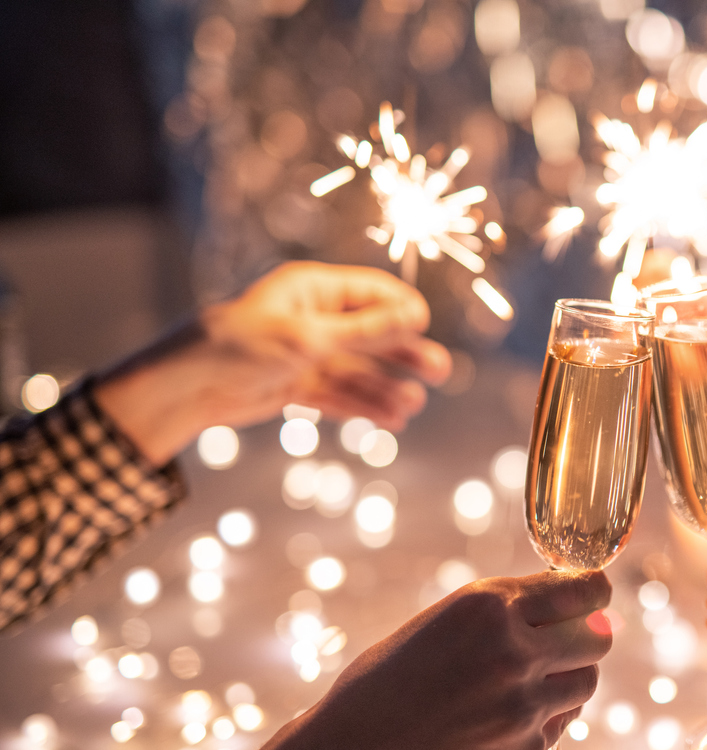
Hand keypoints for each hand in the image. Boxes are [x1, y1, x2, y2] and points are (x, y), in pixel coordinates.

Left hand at [96, 262, 451, 463]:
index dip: (401, 309)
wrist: (184, 390)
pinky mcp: (296, 384)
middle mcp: (312, 317)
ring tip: (411, 408)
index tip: (426, 328)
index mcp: (312, 289)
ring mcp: (306, 352)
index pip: (370, 292)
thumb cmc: (239, 347)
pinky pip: (339, 394)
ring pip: (358, 369)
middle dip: (403, 354)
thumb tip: (416, 315)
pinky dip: (362, 407)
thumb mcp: (310, 338)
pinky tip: (389, 420)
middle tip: (439, 372)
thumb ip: (366, 330)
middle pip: (370, 333)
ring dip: (385, 388)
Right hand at [249, 570, 612, 749]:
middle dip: (588, 633)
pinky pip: (562, 722)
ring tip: (529, 681)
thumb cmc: (386, 681)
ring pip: (587, 680)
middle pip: (598, 635)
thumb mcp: (441, 621)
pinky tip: (505, 717)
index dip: (594, 590)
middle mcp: (514, 651)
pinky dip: (545, 716)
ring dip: (569, 676)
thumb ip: (503, 610)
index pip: (581, 589)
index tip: (595, 593)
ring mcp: (524, 706)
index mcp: (488, 607)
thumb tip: (568, 603)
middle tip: (569, 639)